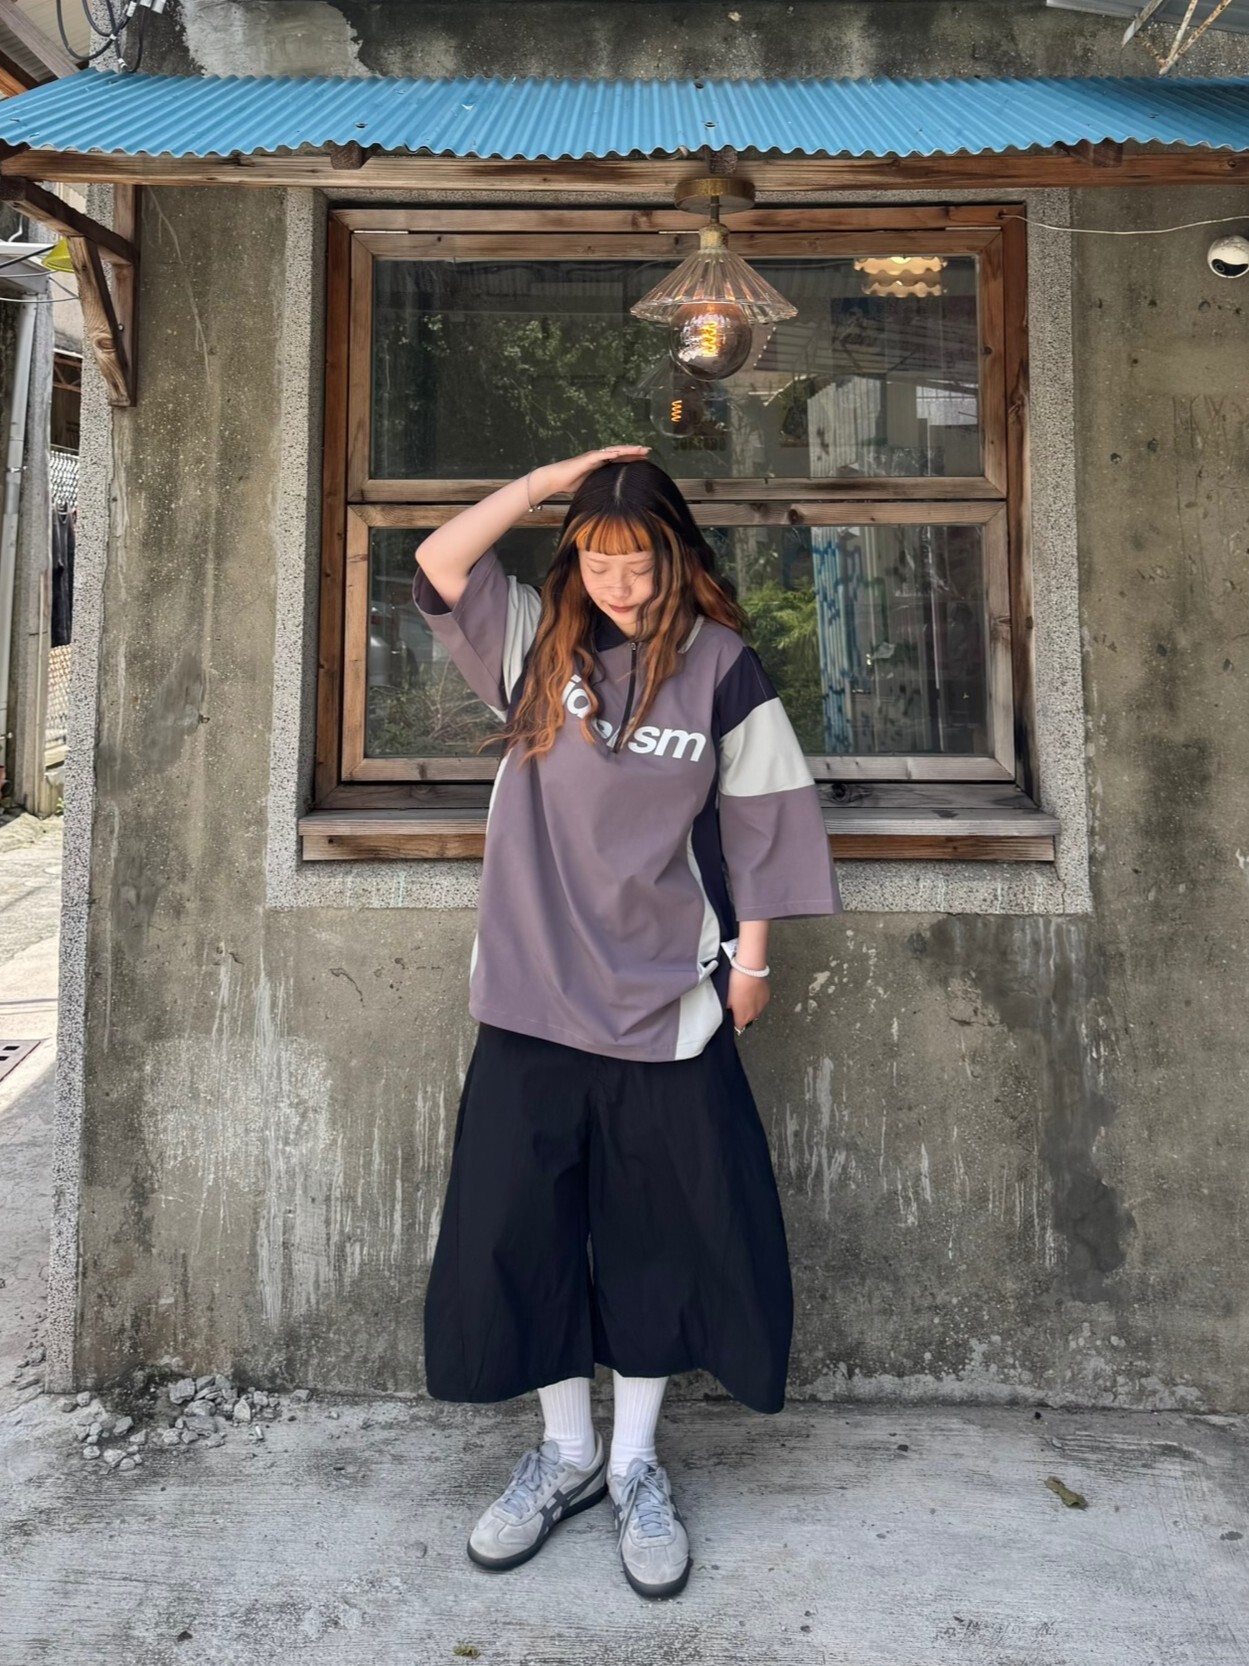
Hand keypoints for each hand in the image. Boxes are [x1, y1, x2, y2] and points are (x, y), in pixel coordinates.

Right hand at [533, 446, 650, 500]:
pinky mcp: (586, 459)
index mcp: (601, 463)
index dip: (633, 458)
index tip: (646, 458)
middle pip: (620, 452)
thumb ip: (602, 486)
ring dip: (626, 449)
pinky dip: (610, 453)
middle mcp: (599, 457)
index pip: (620, 459)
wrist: (555, 479)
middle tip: (648, 450)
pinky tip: (619, 453)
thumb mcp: (592, 486)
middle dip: (634, 451)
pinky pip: (600, 455)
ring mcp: (593, 456)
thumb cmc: (572, 484)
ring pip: (613, 451)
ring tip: (638, 449)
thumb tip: (613, 497)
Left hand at [726, 967, 769, 1031]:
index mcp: (743, 1017)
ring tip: (744, 995)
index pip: (739, 1026)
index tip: (732, 1014)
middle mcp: (754, 1014)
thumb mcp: (725, 999)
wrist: (749, 970)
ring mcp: (762, 1006)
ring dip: (750, 1006)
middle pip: (747, 1019)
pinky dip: (756, 999)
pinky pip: (760, 1002)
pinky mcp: (767, 997)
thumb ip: (726, 1010)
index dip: (734, 1020)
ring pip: (755, 1011)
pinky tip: (751, 991)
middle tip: (736, 1002)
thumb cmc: (736, 983)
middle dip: (742, 1013)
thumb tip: (726, 1012)